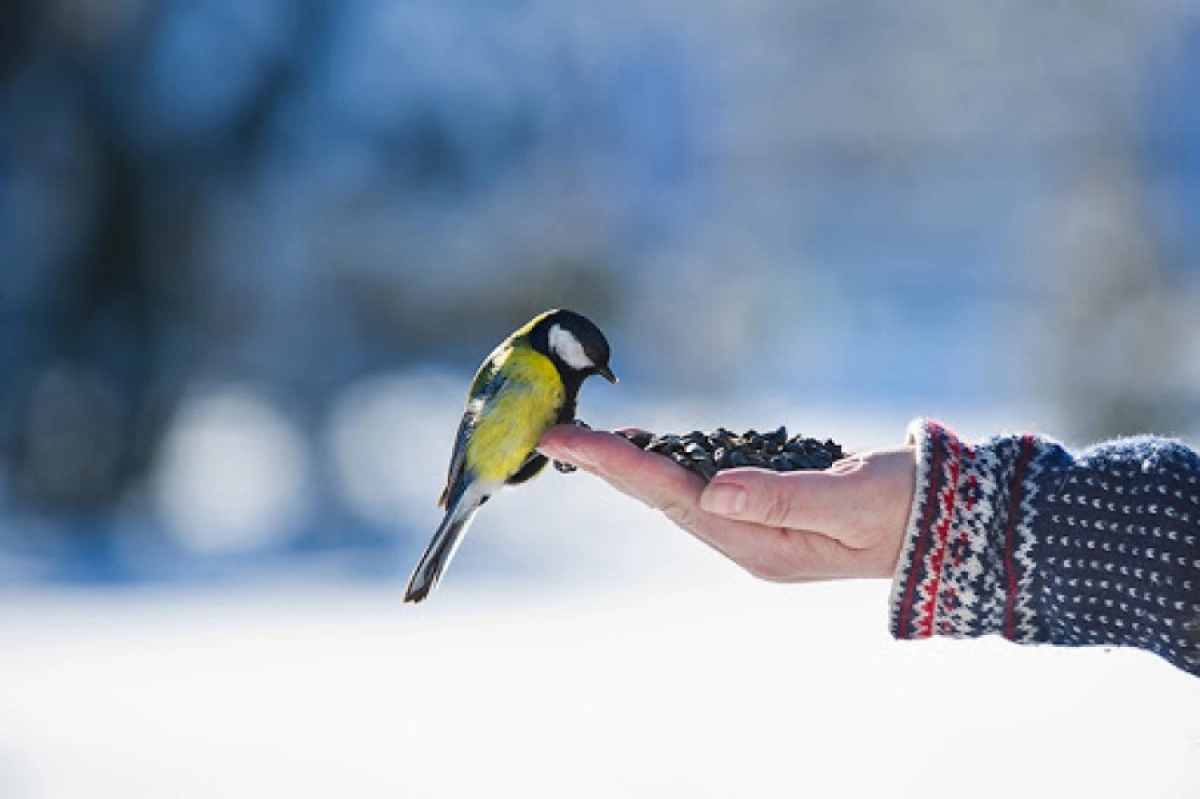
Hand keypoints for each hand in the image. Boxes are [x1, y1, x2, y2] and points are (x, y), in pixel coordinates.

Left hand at [538, 425, 915, 580]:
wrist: (950, 524)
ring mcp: (758, 529)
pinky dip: (670, 464)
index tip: (567, 440)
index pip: (672, 496)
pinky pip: (703, 486)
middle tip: (554, 433)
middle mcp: (749, 541)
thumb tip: (713, 490)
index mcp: (760, 545)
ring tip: (584, 441)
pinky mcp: (769, 510)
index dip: (617, 465)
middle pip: (661, 497)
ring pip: (677, 493)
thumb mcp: (851, 502)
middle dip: (607, 465)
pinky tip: (648, 449)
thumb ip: (784, 498)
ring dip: (631, 466)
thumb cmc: (907, 510)